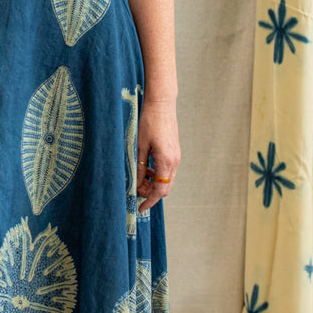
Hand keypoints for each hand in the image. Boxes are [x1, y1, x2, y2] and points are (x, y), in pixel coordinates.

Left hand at [135, 97, 179, 211]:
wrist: (162, 105)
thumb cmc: (150, 122)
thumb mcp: (140, 146)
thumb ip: (139, 167)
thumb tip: (137, 184)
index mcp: (166, 161)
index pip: (160, 190)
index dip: (149, 201)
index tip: (140, 207)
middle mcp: (175, 161)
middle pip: (165, 188)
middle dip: (151, 193)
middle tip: (135, 191)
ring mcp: (177, 157)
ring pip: (167, 180)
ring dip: (154, 184)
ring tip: (139, 179)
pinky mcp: (175, 152)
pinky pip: (168, 171)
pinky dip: (158, 175)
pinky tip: (146, 168)